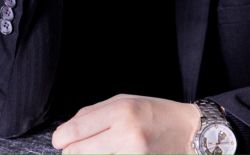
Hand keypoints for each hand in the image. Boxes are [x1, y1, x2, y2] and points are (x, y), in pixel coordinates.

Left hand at [52, 94, 199, 153]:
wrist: (189, 133)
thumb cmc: (155, 113)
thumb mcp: (124, 100)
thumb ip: (92, 113)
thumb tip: (65, 132)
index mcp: (122, 111)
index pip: (75, 131)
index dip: (61, 138)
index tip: (60, 140)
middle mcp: (127, 134)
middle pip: (77, 153)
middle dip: (73, 151)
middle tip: (79, 148)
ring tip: (101, 150)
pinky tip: (113, 154)